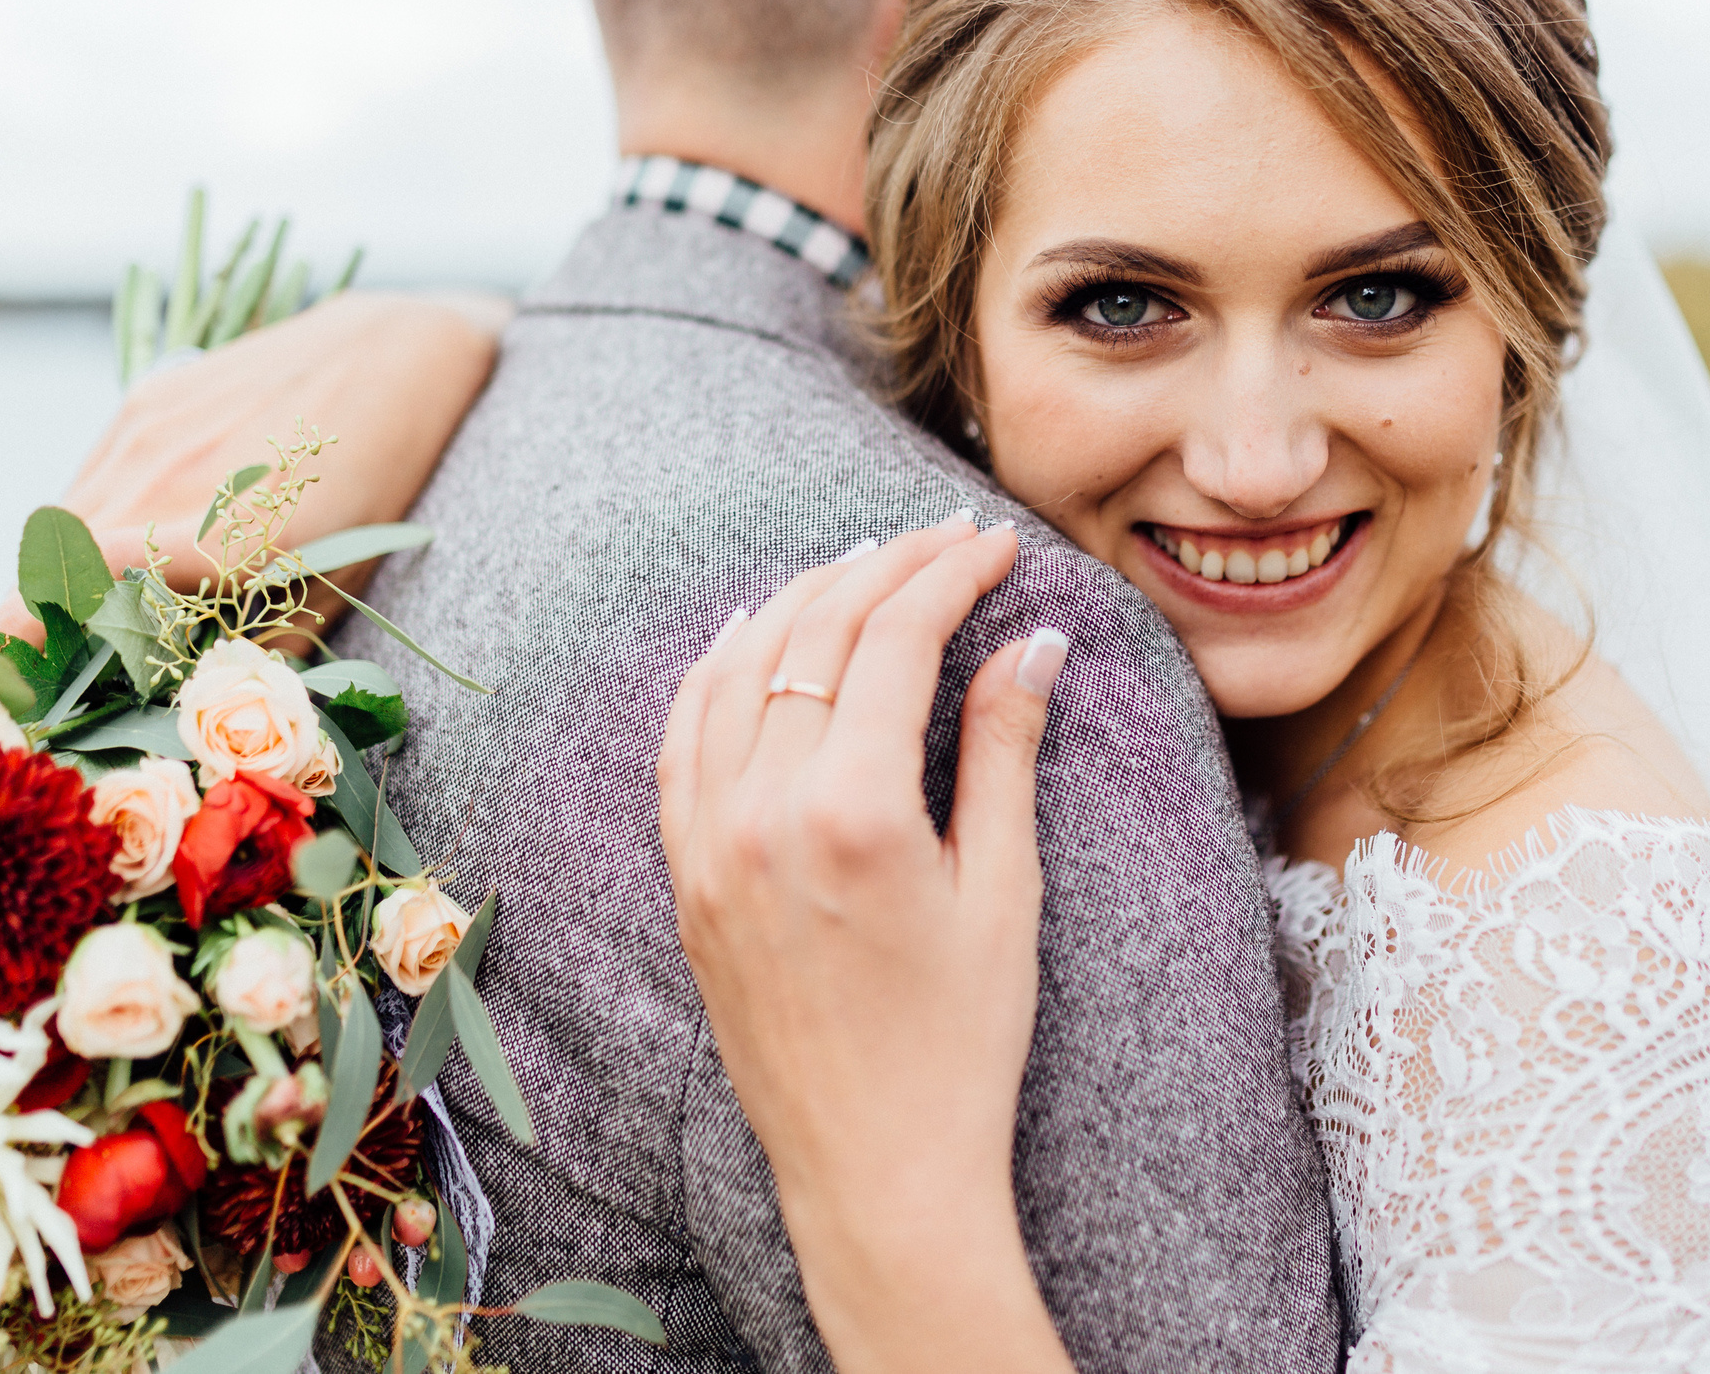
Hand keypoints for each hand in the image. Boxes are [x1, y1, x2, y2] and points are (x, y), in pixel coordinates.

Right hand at [0, 291, 506, 643]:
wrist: (394, 354)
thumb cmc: (380, 489)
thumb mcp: (335, 587)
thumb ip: (257, 651)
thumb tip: (183, 703)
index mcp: (224, 539)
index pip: (69, 584)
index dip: (18, 636)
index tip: (7, 678)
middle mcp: (170, 481)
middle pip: (50, 563)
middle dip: (44, 619)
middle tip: (68, 658)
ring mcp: (149, 432)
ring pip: (64, 519)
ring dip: (68, 566)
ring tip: (112, 597)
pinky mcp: (146, 399)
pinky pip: (92, 476)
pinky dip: (98, 516)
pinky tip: (143, 530)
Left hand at [659, 518, 1077, 1373]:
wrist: (875, 1170)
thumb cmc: (961, 1044)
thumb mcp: (1005, 893)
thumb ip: (1004, 753)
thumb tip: (1028, 640)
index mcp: (856, 812)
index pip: (894, 640)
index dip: (949, 574)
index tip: (994, 543)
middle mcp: (763, 811)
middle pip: (816, 637)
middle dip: (886, 568)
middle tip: (945, 539)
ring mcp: (708, 842)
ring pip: (738, 670)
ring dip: (801, 601)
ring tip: (861, 564)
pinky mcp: (684, 876)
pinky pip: (681, 738)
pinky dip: (715, 670)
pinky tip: (750, 634)